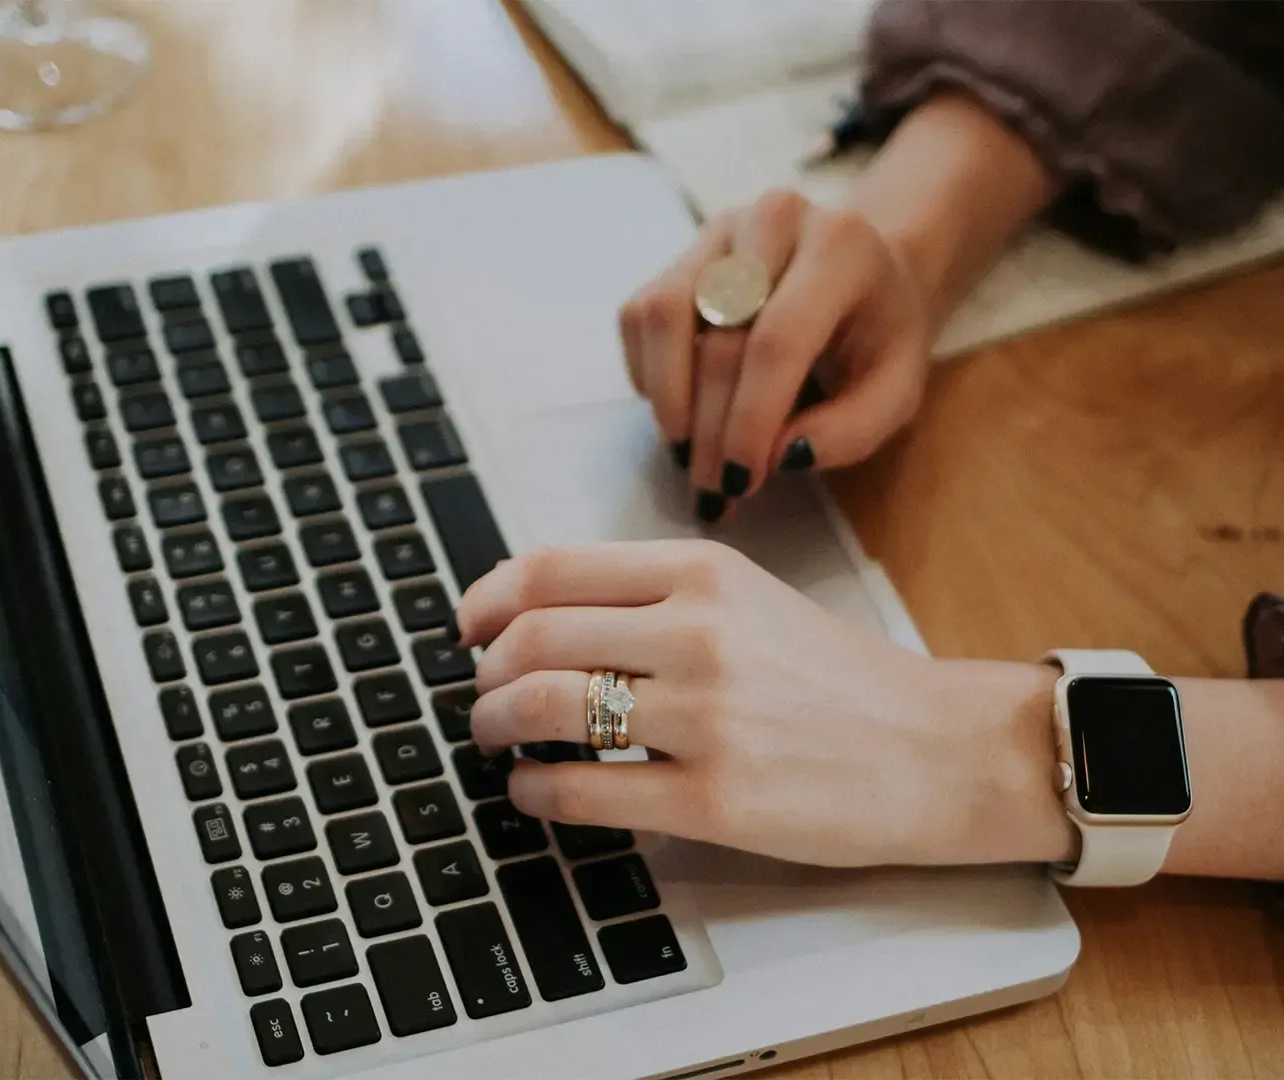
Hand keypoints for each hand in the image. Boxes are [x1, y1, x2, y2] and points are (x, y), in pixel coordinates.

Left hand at [456, 540, 1071, 867]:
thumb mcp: (750, 600)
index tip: (468, 626)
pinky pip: (582, 791)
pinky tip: (532, 793)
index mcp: (703, 572)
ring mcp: (706, 717)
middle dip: (483, 672)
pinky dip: (533, 792)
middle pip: (533, 637)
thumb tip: (543, 615)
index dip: (487, 597)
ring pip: (545, 708)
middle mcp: (699, 633)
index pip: (551, 567)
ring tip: (495, 740)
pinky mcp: (715, 801)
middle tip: (480, 695)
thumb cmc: (839, 677)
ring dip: (494, 726)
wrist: (936, 748)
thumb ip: (655, 596)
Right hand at [618, 189, 931, 520]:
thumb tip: (780, 456)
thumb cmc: (879, 336)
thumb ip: (851, 431)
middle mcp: (773, 221)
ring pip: (663, 317)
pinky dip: (648, 374)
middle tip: (713, 490)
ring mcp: (718, 231)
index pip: (776, 340)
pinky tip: (681, 409)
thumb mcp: (896, 391)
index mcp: (840, 247)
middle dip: (710, 430)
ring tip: (687, 453)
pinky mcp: (680, 252)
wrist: (865, 270)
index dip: (749, 419)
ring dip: (668, 400)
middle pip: (718, 339)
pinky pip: (640, 316)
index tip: (740, 481)